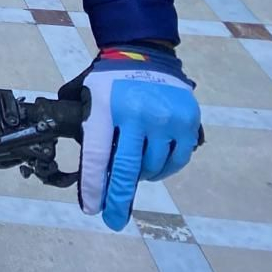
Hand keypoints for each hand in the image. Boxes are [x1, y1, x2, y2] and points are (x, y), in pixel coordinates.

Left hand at [61, 45, 201, 229]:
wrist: (145, 52)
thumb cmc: (110, 78)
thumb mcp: (87, 93)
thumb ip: (83, 124)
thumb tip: (84, 165)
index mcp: (106, 107)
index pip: (97, 155)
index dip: (94, 186)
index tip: (92, 209)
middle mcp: (136, 114)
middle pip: (125, 168)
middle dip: (117, 198)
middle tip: (112, 219)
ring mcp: (165, 119)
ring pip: (152, 167)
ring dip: (141, 175)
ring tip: (133, 167)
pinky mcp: (187, 123)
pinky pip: (176, 160)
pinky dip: (163, 168)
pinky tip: (154, 163)